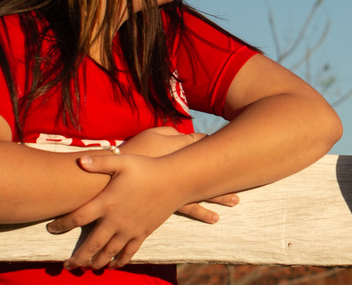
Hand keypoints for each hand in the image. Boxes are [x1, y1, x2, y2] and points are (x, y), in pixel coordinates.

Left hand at [46, 154, 188, 269]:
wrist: (175, 180)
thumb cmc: (148, 168)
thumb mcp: (123, 161)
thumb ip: (100, 162)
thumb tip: (78, 161)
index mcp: (106, 202)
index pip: (76, 218)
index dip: (61, 225)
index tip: (51, 228)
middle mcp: (115, 220)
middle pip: (90, 245)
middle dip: (77, 258)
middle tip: (65, 265)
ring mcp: (129, 229)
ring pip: (108, 253)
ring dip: (95, 263)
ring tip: (86, 268)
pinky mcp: (142, 233)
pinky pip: (128, 253)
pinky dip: (119, 261)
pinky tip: (112, 265)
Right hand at [121, 127, 239, 221]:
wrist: (108, 181)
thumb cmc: (128, 155)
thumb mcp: (149, 135)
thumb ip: (168, 132)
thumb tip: (184, 134)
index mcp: (177, 149)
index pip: (201, 143)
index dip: (212, 143)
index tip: (226, 142)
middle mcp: (180, 169)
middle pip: (208, 169)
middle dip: (225, 172)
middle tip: (244, 175)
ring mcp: (176, 188)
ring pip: (204, 191)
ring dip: (220, 196)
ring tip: (235, 201)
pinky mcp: (168, 204)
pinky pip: (190, 208)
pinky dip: (203, 212)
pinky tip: (215, 219)